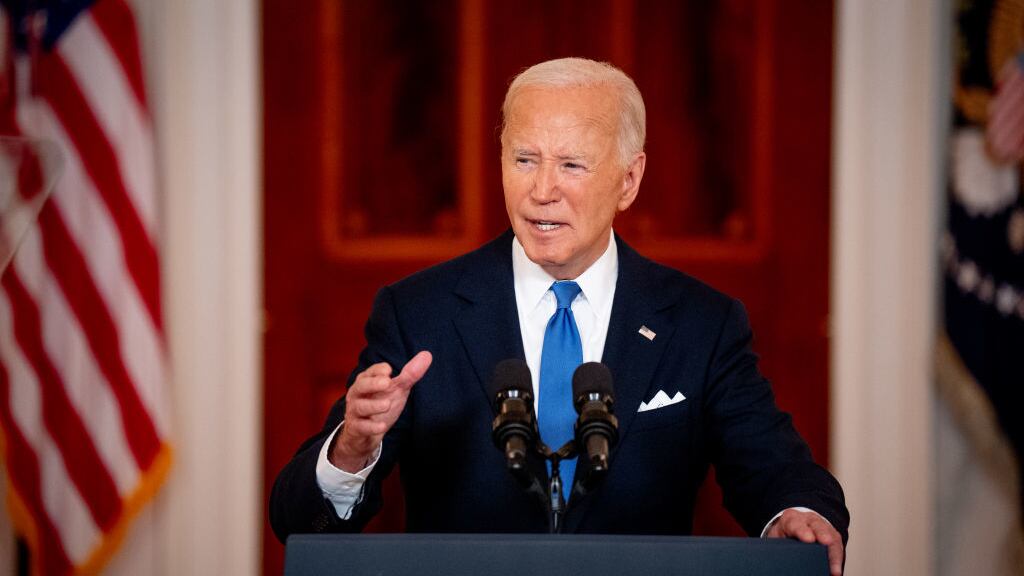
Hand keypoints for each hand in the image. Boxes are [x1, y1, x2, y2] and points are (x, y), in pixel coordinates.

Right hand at [330, 351, 432, 472]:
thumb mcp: (397, 389)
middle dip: (373, 384)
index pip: (371, 371)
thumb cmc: (380, 403)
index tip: (389, 371)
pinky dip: (371, 427)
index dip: (379, 370)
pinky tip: (382, 426)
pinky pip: (361, 427)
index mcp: (367, 380)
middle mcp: (358, 394)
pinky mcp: (356, 428)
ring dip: (373, 406)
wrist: (366, 432)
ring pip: (360, 407)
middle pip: (361, 385)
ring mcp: (355, 411)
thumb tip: (427, 354)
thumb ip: (410, 374)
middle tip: (387, 383)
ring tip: (387, 404)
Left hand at [764, 508, 843, 575]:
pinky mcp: (832, 538)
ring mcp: (823, 528)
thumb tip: (773, 560)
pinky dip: (837, 560)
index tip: (809, 539)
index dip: (802, 531)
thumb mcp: (775, 537)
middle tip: (827, 542)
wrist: (793, 526)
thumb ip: (775, 546)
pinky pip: (837, 548)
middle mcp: (810, 521)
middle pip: (818, 527)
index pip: (796, 524)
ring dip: (834, 553)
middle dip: (823, 534)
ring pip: (832, 537)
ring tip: (835, 570)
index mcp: (792, 519)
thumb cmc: (783, 534)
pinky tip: (836, 572)